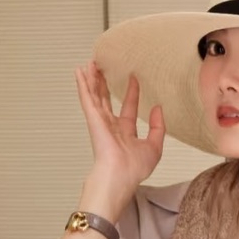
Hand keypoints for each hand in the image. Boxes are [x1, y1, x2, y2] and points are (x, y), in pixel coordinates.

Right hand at [74, 61, 164, 195]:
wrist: (119, 175)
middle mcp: (110, 126)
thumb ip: (158, 128)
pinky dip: (82, 85)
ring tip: (91, 63)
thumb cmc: (134, 168)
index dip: (131, 93)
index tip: (134, 79)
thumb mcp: (155, 147)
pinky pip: (86, 98)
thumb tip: (158, 108)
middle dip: (105, 84)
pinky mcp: (92, 118)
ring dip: (92, 79)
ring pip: (95, 95)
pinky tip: (79, 72)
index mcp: (124, 133)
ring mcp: (100, 122)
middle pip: (106, 100)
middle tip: (104, 68)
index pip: (128, 108)